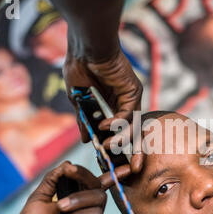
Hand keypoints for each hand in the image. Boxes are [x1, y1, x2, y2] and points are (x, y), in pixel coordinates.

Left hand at [8, 161, 129, 213]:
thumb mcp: (39, 197)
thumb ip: (53, 179)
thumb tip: (68, 163)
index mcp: (74, 198)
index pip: (88, 180)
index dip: (86, 171)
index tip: (71, 168)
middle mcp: (85, 207)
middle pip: (97, 184)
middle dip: (82, 176)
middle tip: (68, 173)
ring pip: (99, 198)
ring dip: (78, 198)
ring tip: (60, 208)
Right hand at [63, 48, 144, 172]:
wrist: (84, 47)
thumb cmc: (79, 67)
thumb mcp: (79, 100)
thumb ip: (84, 120)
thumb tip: (86, 140)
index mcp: (113, 103)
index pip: (118, 129)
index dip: (112, 144)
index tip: (105, 158)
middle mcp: (125, 101)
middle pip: (130, 130)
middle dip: (127, 149)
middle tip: (121, 165)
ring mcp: (131, 96)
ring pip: (131, 125)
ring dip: (119, 138)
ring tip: (107, 147)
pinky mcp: (133, 91)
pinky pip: (127, 113)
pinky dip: (117, 122)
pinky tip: (104, 126)